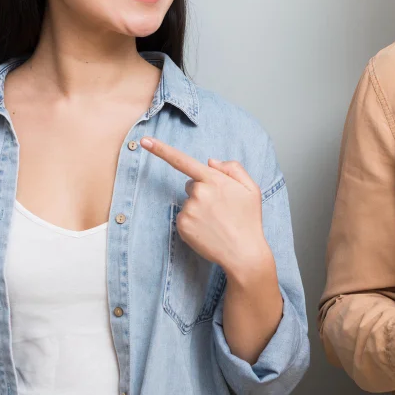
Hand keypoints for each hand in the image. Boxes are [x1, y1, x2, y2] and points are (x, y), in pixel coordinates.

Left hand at [140, 137, 271, 278]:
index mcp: (214, 180)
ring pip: (189, 202)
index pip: (183, 160)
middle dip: (203, 191)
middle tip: (221, 207)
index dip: (161, 150)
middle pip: (192, 184)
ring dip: (200, 208)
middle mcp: (198, 193)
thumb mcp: (251, 188)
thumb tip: (210, 162)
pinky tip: (208, 230)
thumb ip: (233, 168)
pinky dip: (194, 222)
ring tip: (217, 221)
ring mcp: (188, 210)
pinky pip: (184, 217)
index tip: (144, 140)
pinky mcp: (182, 225)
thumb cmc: (248, 220)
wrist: (243, 253)